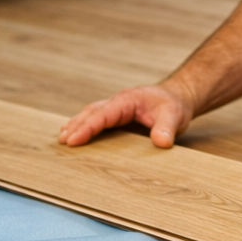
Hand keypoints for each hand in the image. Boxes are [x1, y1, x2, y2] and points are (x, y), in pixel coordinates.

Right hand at [58, 83, 192, 147]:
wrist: (178, 98)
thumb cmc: (174, 105)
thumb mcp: (174, 115)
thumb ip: (167, 128)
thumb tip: (162, 142)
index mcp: (127, 100)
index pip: (103, 114)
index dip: (87, 127)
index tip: (73, 139)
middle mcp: (118, 102)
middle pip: (92, 113)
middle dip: (76, 126)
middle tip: (62, 141)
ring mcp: (117, 108)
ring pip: (92, 114)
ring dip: (77, 125)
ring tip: (62, 138)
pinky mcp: (118, 116)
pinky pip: (97, 119)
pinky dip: (85, 126)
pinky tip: (75, 134)